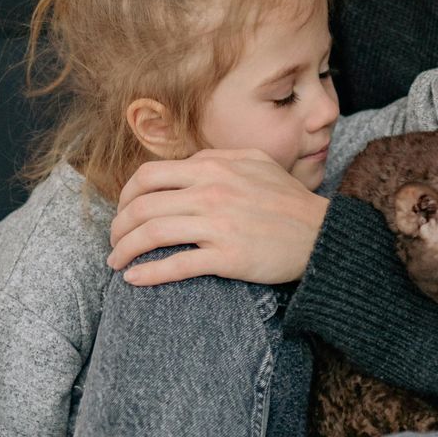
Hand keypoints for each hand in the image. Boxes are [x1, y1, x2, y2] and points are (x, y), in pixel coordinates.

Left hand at [108, 148, 330, 285]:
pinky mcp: (227, 256)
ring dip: (124, 251)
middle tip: (114, 242)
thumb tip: (189, 161)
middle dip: (118, 226)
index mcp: (213, 166)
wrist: (323, 235)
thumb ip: (220, 156)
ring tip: (117, 263)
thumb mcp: (257, 162)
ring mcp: (218, 224)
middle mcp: (210, 191)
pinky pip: (176, 265)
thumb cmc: (289, 201)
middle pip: (142, 205)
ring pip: (152, 234)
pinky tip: (134, 280)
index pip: (149, 175)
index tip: (123, 213)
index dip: (126, 196)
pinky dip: (148, 273)